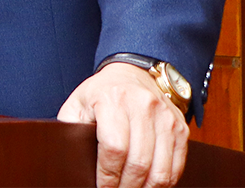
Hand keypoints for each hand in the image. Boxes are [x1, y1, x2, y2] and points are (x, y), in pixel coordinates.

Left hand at [57, 62, 187, 187]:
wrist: (133, 73)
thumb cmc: (100, 93)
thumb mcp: (77, 104)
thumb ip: (70, 129)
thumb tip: (67, 159)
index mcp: (112, 99)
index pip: (114, 148)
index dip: (108, 175)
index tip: (102, 187)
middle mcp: (143, 106)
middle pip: (139, 162)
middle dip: (126, 187)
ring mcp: (166, 118)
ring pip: (161, 169)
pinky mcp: (181, 128)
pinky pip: (177, 166)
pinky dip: (163, 182)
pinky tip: (148, 184)